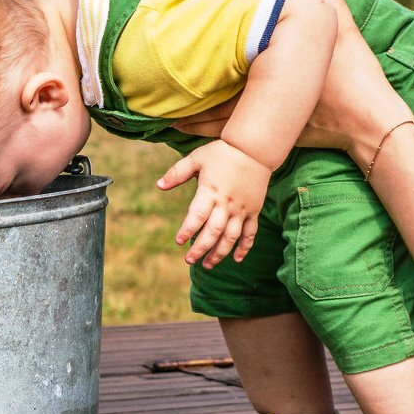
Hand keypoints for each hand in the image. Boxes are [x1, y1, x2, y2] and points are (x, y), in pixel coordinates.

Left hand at [156, 140, 270, 267]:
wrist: (255, 148)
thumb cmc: (222, 152)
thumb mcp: (196, 158)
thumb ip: (177, 173)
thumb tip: (158, 185)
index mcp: (210, 191)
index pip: (197, 216)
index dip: (188, 230)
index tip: (178, 241)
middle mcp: (227, 203)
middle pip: (213, 231)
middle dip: (201, 248)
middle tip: (189, 261)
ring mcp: (242, 209)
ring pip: (231, 236)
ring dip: (220, 253)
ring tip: (208, 265)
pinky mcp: (254, 210)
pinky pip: (250, 232)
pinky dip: (245, 247)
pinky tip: (236, 259)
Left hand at [174, 0, 412, 156]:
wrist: (371, 124)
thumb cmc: (355, 77)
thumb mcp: (345, 32)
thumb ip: (327, 2)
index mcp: (274, 77)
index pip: (226, 79)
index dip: (200, 78)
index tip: (174, 76)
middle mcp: (267, 104)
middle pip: (218, 108)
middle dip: (191, 108)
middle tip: (163, 109)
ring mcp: (274, 126)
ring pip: (226, 128)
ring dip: (201, 126)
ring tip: (174, 124)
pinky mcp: (282, 141)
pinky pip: (242, 142)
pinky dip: (221, 139)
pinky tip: (205, 141)